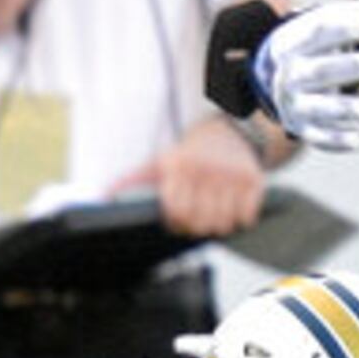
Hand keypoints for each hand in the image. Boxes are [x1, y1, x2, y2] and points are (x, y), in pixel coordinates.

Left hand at [136, 119, 265, 238]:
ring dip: (218, 224)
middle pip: (200, 223)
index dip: (176, 222)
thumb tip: (106, 196)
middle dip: (196, 226)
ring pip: (223, 223)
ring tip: (214, 212)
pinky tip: (233, 206)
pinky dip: (240, 218)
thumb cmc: (190, 154)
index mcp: (178, 165)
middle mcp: (205, 169)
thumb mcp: (160, 162)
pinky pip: (245, 217)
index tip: (178, 219)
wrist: (229, 130)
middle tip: (197, 218)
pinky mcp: (252, 179)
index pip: (176, 211)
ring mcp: (230, 174)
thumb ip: (132, 180)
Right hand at [253, 0, 358, 150]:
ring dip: (342, 110)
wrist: (283, 77)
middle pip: (320, 71)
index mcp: (299, 40)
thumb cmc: (326, 43)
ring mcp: (297, 104)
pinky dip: (337, 140)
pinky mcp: (305, 129)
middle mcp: (293, 73)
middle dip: (352, 67)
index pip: (320, 31)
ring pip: (318, 108)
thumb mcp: (345, 22)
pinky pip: (319, 138)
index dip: (344, 27)